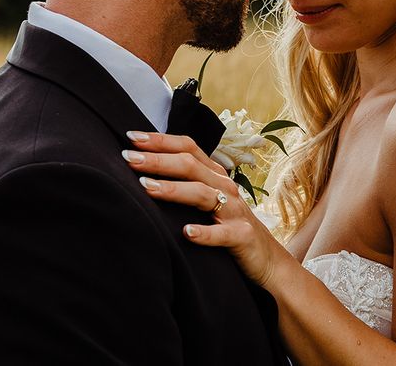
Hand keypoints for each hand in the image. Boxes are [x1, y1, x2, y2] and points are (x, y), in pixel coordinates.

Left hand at [122, 132, 290, 287]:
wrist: (266, 258)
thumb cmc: (228, 225)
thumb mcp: (209, 199)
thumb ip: (185, 183)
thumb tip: (143, 171)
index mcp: (215, 174)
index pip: (188, 148)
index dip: (161, 141)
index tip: (131, 137)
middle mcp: (225, 187)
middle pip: (190, 166)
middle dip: (158, 160)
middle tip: (129, 158)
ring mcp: (235, 211)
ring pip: (203, 194)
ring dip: (173, 189)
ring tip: (146, 187)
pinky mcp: (242, 236)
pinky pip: (222, 233)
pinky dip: (204, 233)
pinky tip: (186, 232)